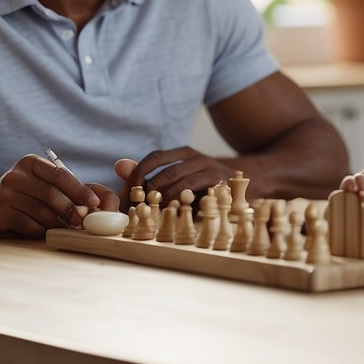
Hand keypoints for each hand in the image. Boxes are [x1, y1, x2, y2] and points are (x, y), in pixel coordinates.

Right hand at [0, 154, 111, 237]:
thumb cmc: (24, 193)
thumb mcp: (40, 182)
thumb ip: (63, 188)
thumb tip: (96, 204)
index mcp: (31, 163)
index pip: (60, 174)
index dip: (80, 189)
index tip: (94, 203)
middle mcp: (16, 175)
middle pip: (50, 193)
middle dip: (71, 208)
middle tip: (85, 221)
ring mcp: (4, 194)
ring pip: (40, 210)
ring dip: (59, 222)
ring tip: (70, 229)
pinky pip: (27, 224)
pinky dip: (42, 230)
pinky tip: (49, 233)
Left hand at [116, 147, 230, 203]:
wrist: (243, 184)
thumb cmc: (204, 184)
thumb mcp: (178, 177)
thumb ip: (149, 173)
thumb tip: (119, 166)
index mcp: (184, 153)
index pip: (155, 157)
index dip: (140, 172)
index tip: (131, 190)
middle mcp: (196, 157)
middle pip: (166, 171)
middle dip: (150, 190)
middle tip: (140, 207)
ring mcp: (209, 169)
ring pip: (179, 180)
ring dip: (163, 197)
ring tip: (154, 210)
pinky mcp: (219, 182)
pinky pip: (196, 190)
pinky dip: (180, 201)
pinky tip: (173, 210)